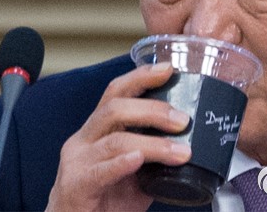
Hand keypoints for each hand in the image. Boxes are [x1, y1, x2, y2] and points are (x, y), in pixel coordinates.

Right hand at [46, 62, 191, 211]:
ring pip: (115, 140)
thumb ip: (153, 156)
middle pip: (115, 108)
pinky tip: (137, 160)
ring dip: (153, 144)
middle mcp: (84, 139)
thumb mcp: (133, 172)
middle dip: (153, 109)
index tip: (168, 68)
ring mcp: (77, 161)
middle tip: (182, 120)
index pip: (116, 92)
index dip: (141, 77)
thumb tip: (189, 144)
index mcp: (97, 129)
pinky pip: (100, 170)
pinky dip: (122, 163)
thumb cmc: (101, 200)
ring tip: (179, 151)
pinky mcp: (76, 185)